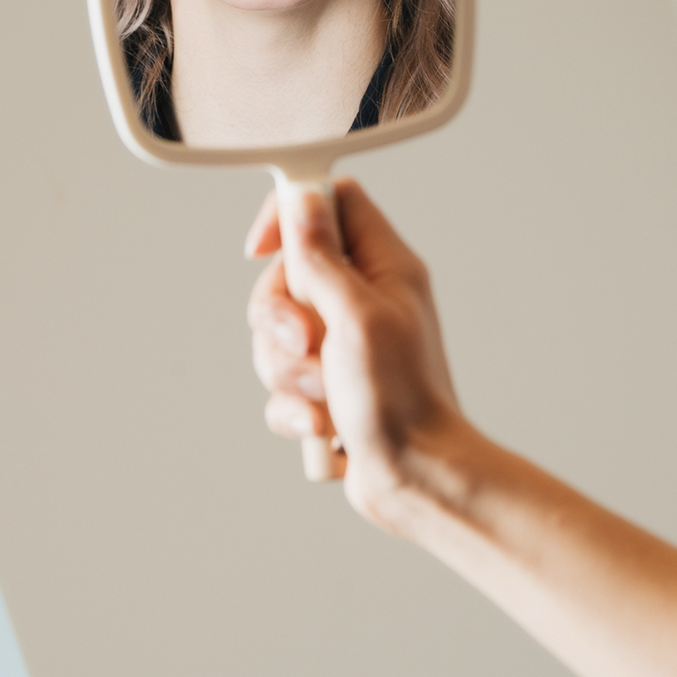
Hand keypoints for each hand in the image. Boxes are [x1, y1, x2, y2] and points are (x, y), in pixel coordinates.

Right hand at [245, 177, 463, 531]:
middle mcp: (365, 299)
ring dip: (289, 372)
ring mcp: (346, 344)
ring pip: (277, 336)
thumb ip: (322, 256)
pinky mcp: (329, 387)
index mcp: (385, 267)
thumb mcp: (355, 316)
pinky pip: (282, 384)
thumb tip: (303, 197)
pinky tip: (325, 426)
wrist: (416, 479)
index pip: (331, 202)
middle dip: (280, 318)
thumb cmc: (400, 400)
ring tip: (326, 396)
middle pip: (288, 274)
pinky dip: (295, 408)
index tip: (260, 250)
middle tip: (307, 344)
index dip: (289, 216)